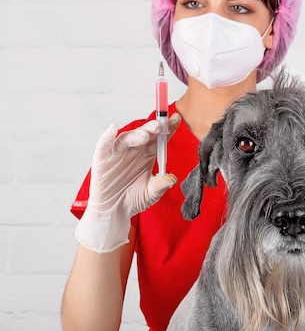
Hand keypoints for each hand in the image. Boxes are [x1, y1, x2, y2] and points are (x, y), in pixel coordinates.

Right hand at [75, 113, 180, 252]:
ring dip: (135, 135)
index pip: (160, 138)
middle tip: (160, 126)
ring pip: (127, 138)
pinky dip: (106, 137)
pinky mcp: (102, 159)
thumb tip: (171, 179)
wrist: (114, 211)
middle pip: (145, 134)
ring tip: (145, 135)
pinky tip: (111, 130)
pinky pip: (103, 146)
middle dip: (153, 129)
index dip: (168, 128)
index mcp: (149, 154)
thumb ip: (160, 185)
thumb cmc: (134, 199)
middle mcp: (134, 150)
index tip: (177, 119)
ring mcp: (118, 153)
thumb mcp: (151, 193)